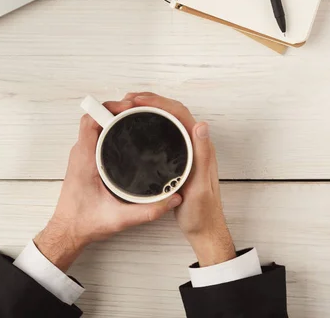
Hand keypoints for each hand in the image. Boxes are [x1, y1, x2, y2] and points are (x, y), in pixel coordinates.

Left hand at [35, 100, 181, 271]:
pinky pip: (94, 136)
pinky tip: (126, 134)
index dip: (108, 108)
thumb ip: (147, 211)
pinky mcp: (84, 161)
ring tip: (136, 117)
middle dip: (116, 109)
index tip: (128, 106)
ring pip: (94, 126)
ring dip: (112, 118)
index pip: (91, 121)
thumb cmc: (84, 223)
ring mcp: (81, 156)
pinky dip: (108, 129)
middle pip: (95, 119)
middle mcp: (80, 153)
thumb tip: (173, 199)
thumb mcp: (119, 219)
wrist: (67, 232)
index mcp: (84, 160)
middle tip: (139, 110)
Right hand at [125, 92, 235, 266]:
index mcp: (201, 146)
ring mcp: (186, 150)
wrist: (204, 229)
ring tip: (127, 107)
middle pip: (172, 111)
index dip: (157, 102)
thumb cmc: (202, 212)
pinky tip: (136, 126)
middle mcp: (195, 144)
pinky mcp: (178, 158)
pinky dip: (149, 122)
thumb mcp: (200, 186)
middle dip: (149, 100)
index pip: (179, 113)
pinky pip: (164, 132)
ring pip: (167, 120)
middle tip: (126, 100)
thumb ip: (202, 156)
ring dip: (148, 109)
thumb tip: (202, 124)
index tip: (136, 101)